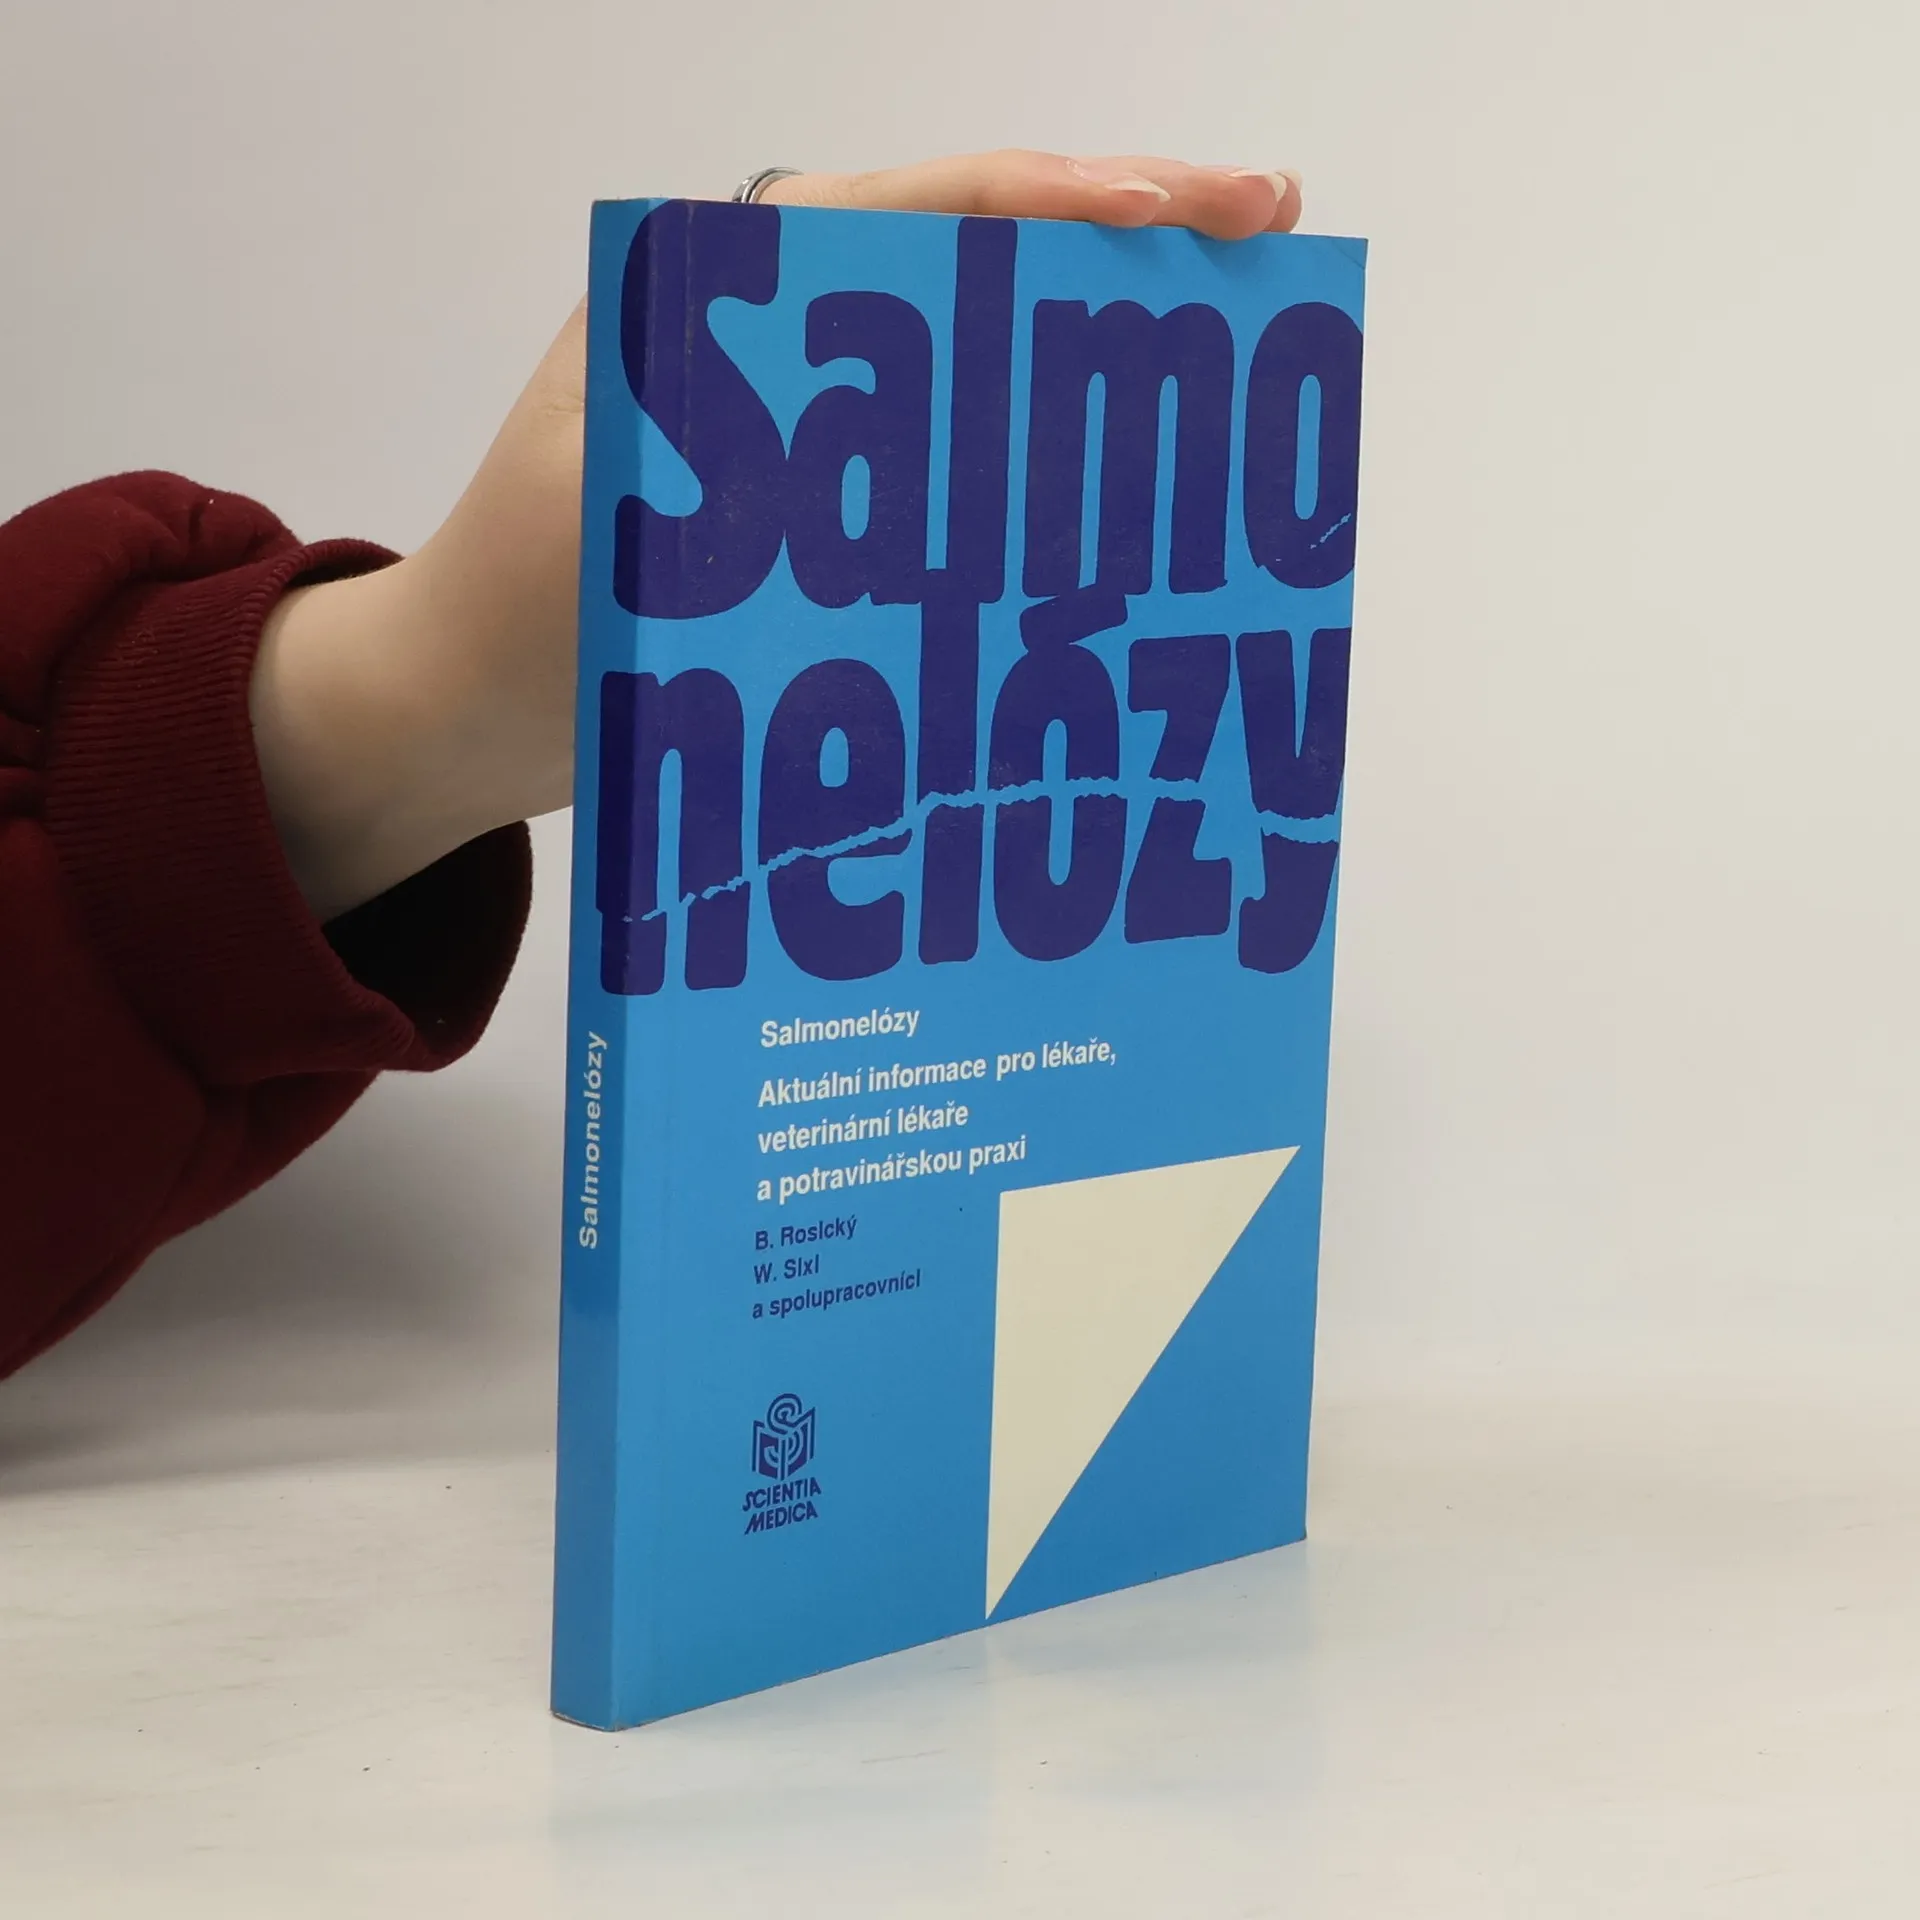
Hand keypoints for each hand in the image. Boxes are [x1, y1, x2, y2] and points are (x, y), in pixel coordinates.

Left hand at [250, 152, 1303, 921]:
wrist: (461, 711)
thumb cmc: (517, 614)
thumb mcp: (618, 517)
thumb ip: (743, 450)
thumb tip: (914, 421)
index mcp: (723, 283)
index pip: (923, 204)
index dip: (1069, 198)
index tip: (1192, 208)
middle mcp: (779, 324)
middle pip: (979, 252)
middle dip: (1125, 242)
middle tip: (1270, 242)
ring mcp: (808, 410)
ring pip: (980, 346)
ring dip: (1100, 348)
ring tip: (1235, 354)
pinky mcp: (822, 493)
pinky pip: (951, 448)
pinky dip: (1040, 453)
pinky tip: (1126, 485)